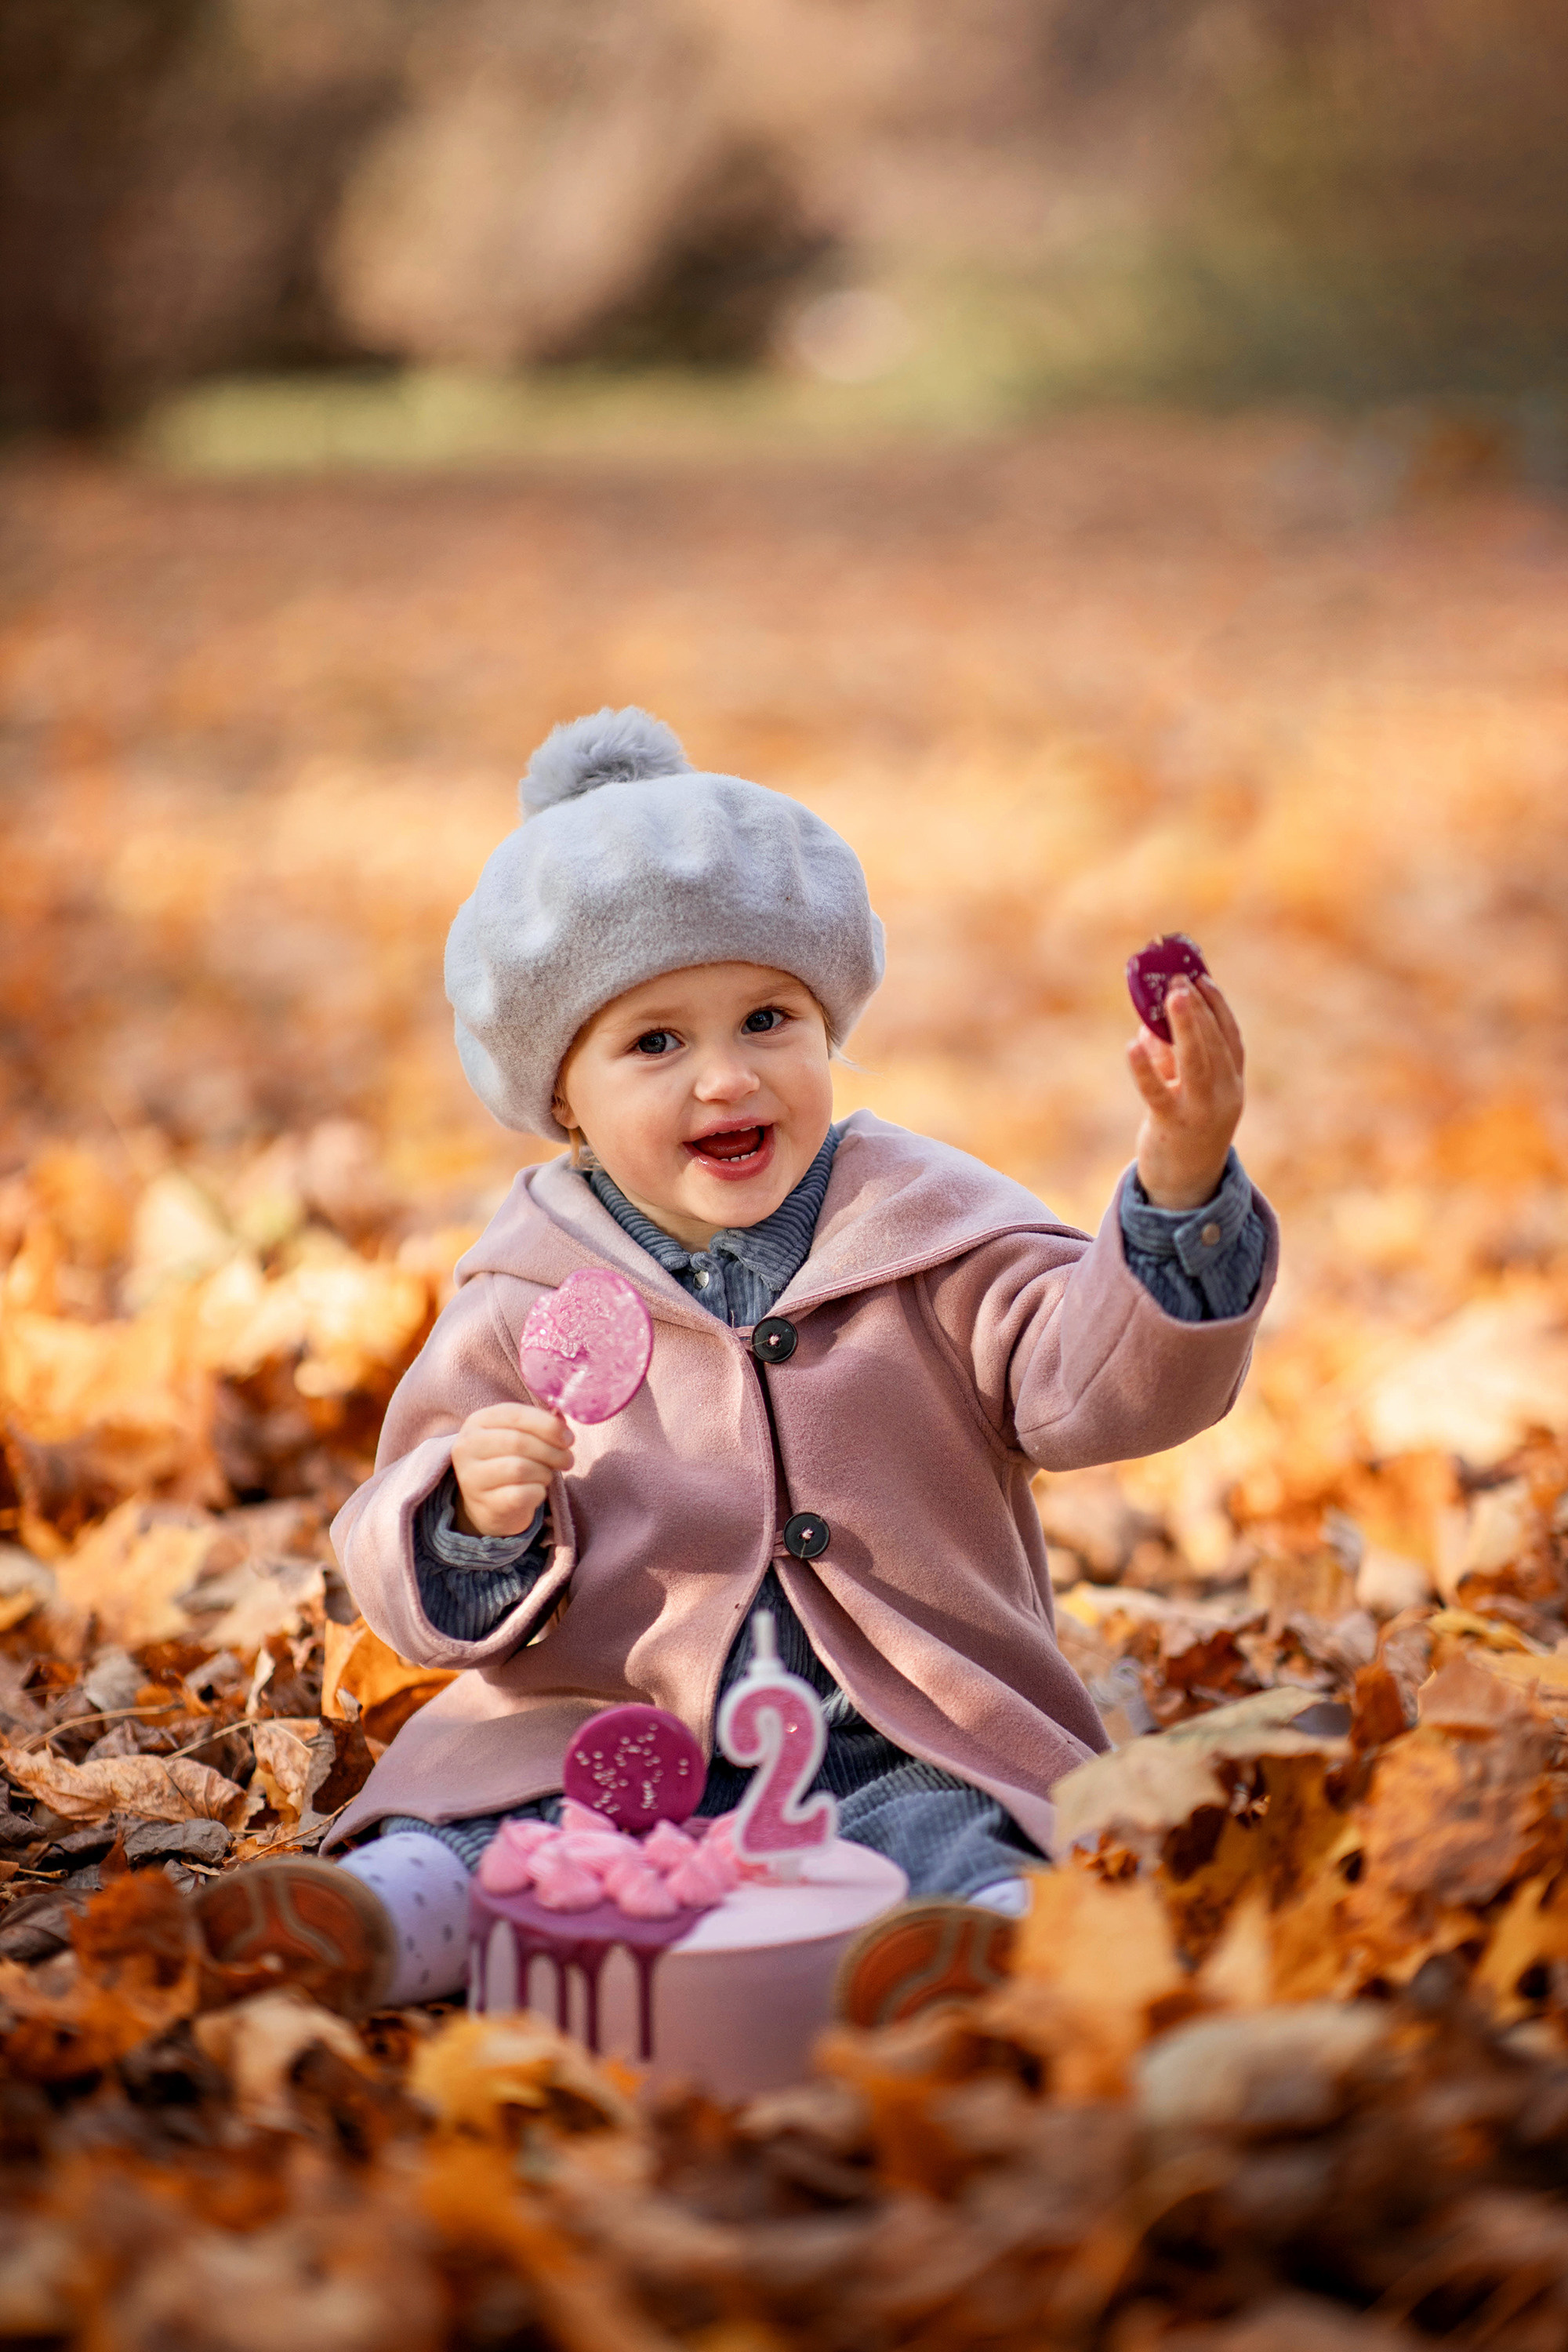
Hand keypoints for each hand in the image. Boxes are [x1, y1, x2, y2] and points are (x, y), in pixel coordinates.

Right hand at [450, 1403, 572, 1536]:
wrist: (489, 1504)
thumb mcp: (518, 1435)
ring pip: (520, 1469)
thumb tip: (562, 1423)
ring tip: (547, 1475)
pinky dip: (538, 1492)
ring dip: (544, 1472)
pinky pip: (522, 1495)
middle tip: (567, 1460)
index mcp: (478, 1422)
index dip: (548, 1425)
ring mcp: (472, 1477)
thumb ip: (540, 1424)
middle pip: (519, 1442)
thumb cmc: (509, 1460)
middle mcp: (468, 1447)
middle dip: (552, 1451)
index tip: (568, 1438)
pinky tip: (537, 1490)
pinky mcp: (485, 1504)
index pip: (516, 1415)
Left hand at [1127, 974, 1245, 1209]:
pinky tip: (1132, 1045)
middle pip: (1215, 1044)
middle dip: (1198, 1008)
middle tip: (1180, 978)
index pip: (1230, 1037)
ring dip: (1185, 1026)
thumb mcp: (1185, 1091)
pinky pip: (1158, 1093)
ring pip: (1197, 1062)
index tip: (1199, 976)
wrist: (1186, 1187)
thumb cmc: (1185, 1130)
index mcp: (1232, 1083)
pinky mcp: (1172, 1127)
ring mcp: (1201, 1111)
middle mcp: (1223, 1095)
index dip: (1216, 1005)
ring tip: (1170, 996)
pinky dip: (1145, 1069)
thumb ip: (1170, 1059)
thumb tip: (1147, 1024)